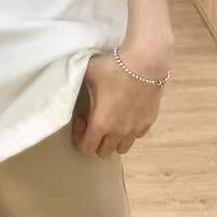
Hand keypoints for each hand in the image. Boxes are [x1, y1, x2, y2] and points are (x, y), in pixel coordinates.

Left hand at [71, 37, 171, 158]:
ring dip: (113, 139)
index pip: (86, 149)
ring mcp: (135, 129)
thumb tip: (68, 76)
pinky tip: (126, 113)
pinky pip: (136, 135)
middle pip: (104, 152)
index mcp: (100, 124)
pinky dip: (129, 130)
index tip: (80, 119)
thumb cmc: (112, 68)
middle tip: (94, 120)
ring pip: (122, 148)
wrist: (144, 64)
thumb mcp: (88, 71)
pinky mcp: (148, 122)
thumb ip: (75, 78)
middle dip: (96, 141)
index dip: (79, 137)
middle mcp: (118, 132)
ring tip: (111, 120)